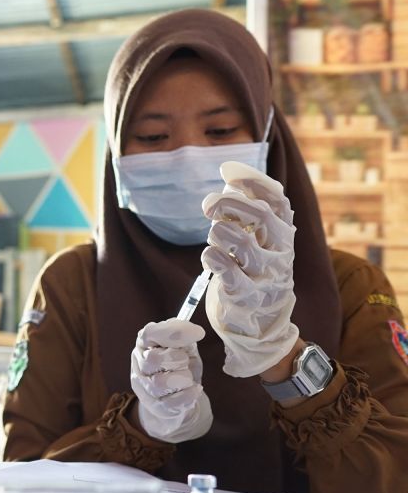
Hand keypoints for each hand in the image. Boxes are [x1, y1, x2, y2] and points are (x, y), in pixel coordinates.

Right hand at [130, 318, 212, 441]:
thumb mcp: (184, 346)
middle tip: (185, 361)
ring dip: (183, 378)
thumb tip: (196, 331)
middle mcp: (139, 365)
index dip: (174, 332)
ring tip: (187, 378)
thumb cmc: (179, 367)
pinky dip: (188, 395)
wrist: (178, 398)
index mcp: (145, 344)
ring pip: (160, 383)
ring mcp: (144, 388)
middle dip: (178, 359)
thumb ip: (185, 336)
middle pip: (152, 359)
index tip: (199, 333)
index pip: (150, 334)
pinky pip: (171, 403)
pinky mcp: (155, 407)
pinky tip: (194, 389)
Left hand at [201, 161, 299, 377]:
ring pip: (245, 245)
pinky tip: (210, 256)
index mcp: (284, 234)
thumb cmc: (252, 271)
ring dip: (220, 233)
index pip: (277, 200)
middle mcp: (281, 253)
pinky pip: (229, 274)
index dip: (254, 182)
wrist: (260, 322)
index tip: (227, 172)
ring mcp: (266, 277)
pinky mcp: (246, 298)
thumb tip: (229, 169)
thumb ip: (244, 205)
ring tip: (214, 237)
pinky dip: (214, 259)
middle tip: (208, 205)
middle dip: (231, 204)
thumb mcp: (255, 237)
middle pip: (263, 217)